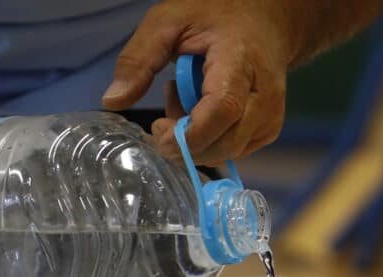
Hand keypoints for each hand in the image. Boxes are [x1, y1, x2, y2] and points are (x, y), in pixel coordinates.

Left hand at [102, 0, 291, 165]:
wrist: (264, 21)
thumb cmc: (215, 18)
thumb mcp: (168, 22)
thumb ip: (139, 59)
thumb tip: (112, 102)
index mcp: (240, 62)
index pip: (222, 111)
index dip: (189, 133)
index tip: (157, 130)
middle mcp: (263, 95)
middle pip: (225, 142)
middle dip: (185, 144)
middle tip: (162, 119)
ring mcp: (270, 116)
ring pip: (227, 152)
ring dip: (196, 141)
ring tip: (184, 104)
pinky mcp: (268, 130)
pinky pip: (233, 151)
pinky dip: (210, 141)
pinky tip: (201, 111)